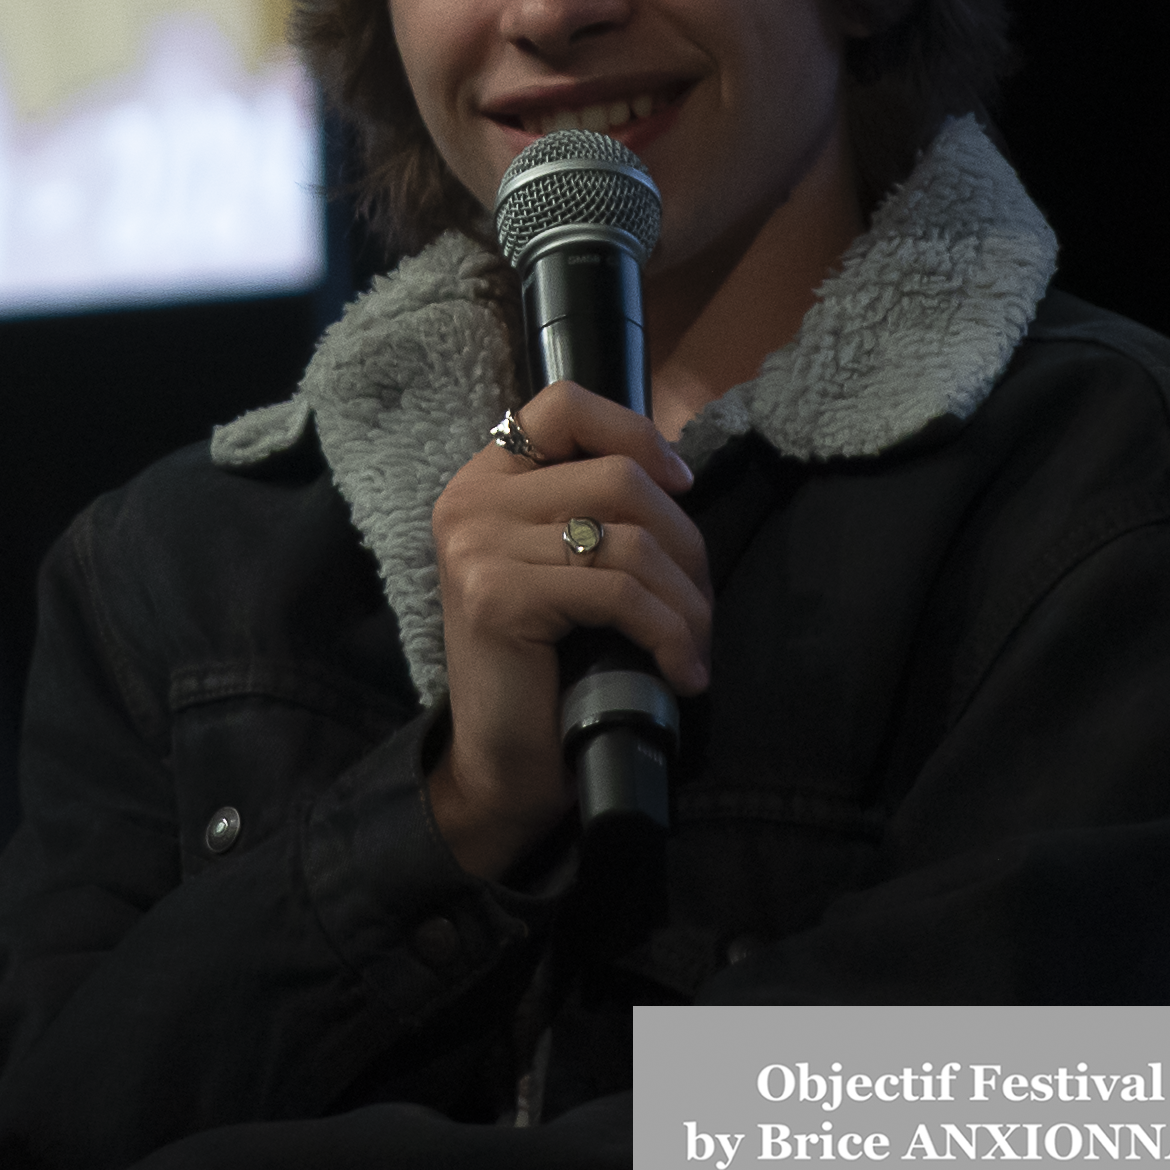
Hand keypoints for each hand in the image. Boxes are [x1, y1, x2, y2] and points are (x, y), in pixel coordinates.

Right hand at [429, 381, 710, 877]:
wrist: (502, 765)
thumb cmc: (549, 666)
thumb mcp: (564, 565)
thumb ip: (593, 508)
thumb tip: (677, 476)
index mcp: (485, 479)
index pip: (565, 404)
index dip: (635, 431)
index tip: (680, 484)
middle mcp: (471, 500)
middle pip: (619, 476)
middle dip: (684, 543)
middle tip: (698, 606)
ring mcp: (478, 546)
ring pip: (629, 538)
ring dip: (685, 599)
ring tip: (694, 645)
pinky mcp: (498, 596)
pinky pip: (619, 591)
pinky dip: (669, 632)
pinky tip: (682, 671)